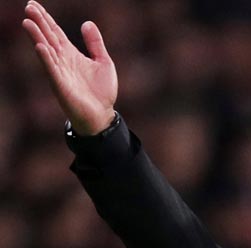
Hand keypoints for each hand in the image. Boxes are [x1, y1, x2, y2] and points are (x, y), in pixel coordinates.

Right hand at [22, 0, 116, 134]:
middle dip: (39, 22)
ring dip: (37, 37)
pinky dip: (46, 58)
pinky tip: (41, 46)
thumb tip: (87, 23)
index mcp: (71, 54)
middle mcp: (62, 61)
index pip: (55, 32)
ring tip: (28, 22)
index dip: (46, 19)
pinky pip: (52, 70)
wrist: (102, 115)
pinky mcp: (61, 85)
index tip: (33, 4)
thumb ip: (95, 43)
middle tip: (29, 7)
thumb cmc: (101, 91)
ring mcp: (60, 72)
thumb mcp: (103, 62)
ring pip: (47, 51)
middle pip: (48, 37)